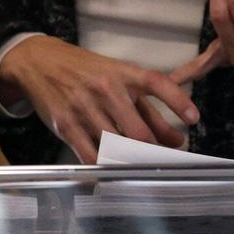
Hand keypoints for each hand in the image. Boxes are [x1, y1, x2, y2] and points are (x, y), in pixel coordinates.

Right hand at [0, 36, 203, 161]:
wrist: (39, 63)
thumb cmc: (86, 72)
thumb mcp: (118, 80)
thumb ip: (148, 109)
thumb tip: (176, 140)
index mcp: (123, 73)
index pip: (156, 83)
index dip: (178, 100)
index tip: (194, 119)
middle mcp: (106, 88)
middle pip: (138, 131)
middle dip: (153, 152)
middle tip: (163, 163)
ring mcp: (84, 108)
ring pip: (116, 147)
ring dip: (131, 163)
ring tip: (140, 169)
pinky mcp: (66, 125)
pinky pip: (91, 155)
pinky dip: (105, 167)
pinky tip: (114, 171)